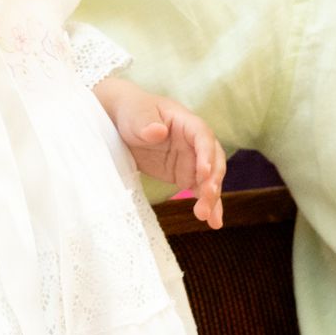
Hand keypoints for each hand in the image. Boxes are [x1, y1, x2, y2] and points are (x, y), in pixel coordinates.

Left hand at [97, 78, 224, 227]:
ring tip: (210, 218)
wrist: (122, 123)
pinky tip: (212, 221)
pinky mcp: (185, 175)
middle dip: (213, 179)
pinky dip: (207, 205)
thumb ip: (146, 124)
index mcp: (186, 122)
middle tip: (208, 197)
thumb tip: (158, 131)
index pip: (202, 136)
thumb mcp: (136, 115)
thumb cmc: (133, 113)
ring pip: (210, 179)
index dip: (206, 153)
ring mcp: (192, 160)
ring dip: (212, 198)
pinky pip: (200, 190)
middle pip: (213, 159)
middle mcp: (195, 142)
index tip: (204, 172)